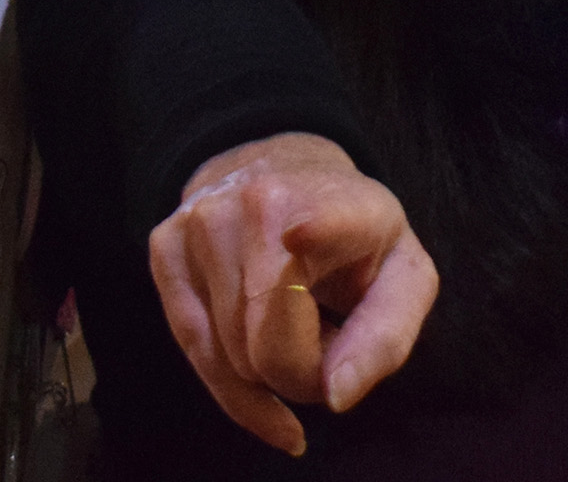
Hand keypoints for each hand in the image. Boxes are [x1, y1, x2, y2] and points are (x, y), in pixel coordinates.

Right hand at [145, 133, 437, 454]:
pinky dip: (234, 385)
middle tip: (327, 339)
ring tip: (295, 327)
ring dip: (269, 373)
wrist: (289, 171)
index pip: (320, 220)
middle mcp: (259, 203)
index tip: (299, 235)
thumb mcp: (403, 278)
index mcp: (335, 204)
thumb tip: (335, 396)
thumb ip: (384, 339)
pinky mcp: (165, 246)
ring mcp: (202, 222)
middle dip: (305, 373)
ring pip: (231, 360)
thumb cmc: (354, 239)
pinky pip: (193, 351)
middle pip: (270, 351)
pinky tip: (262, 376)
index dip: (312, 231)